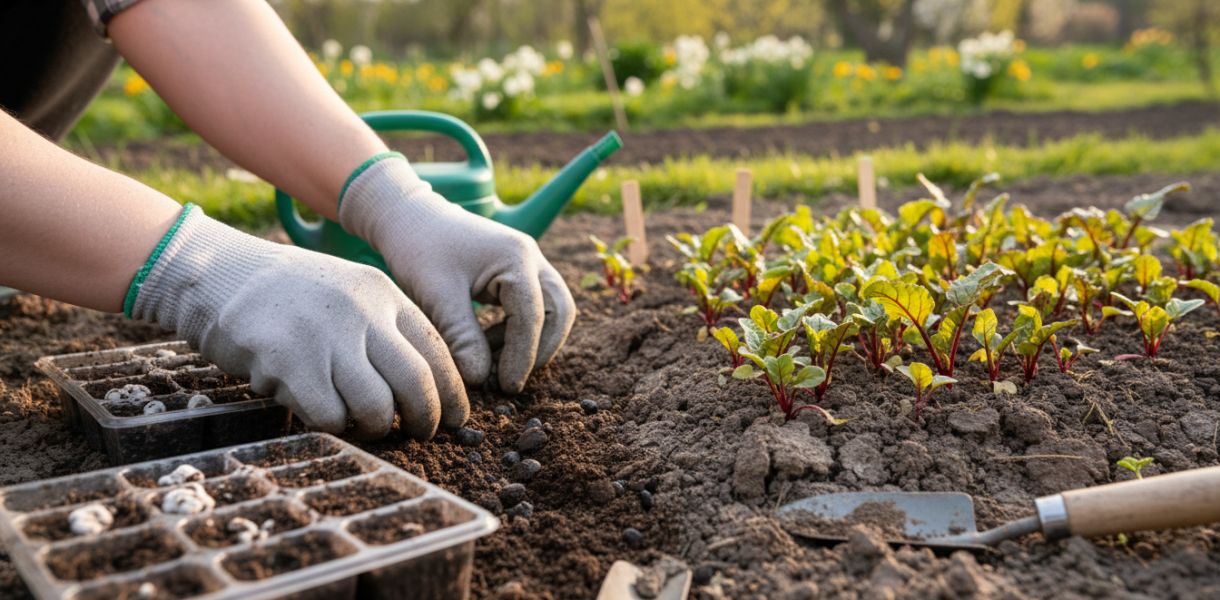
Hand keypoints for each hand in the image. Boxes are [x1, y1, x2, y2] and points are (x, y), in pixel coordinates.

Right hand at [131, 206, 467, 439]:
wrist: (219, 272)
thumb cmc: (291, 294)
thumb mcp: (350, 292)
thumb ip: (387, 329)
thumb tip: (430, 388)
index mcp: (383, 294)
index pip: (437, 351)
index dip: (453, 393)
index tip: (456, 419)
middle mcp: (361, 313)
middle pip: (416, 384)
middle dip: (426, 419)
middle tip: (421, 434)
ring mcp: (324, 337)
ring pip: (376, 408)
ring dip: (376, 428)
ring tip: (365, 425)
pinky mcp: (288, 363)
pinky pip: (329, 417)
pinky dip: (331, 426)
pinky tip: (321, 413)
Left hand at [339, 156, 575, 392]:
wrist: (409, 218)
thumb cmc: (418, 250)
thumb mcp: (436, 295)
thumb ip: (460, 337)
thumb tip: (480, 380)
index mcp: (516, 257)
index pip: (532, 316)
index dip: (521, 356)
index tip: (505, 386)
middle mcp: (531, 257)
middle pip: (559, 312)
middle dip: (539, 350)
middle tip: (509, 380)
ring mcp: (528, 262)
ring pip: (553, 310)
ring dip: (532, 342)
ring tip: (494, 365)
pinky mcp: (519, 271)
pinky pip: (536, 307)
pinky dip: (520, 332)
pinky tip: (488, 347)